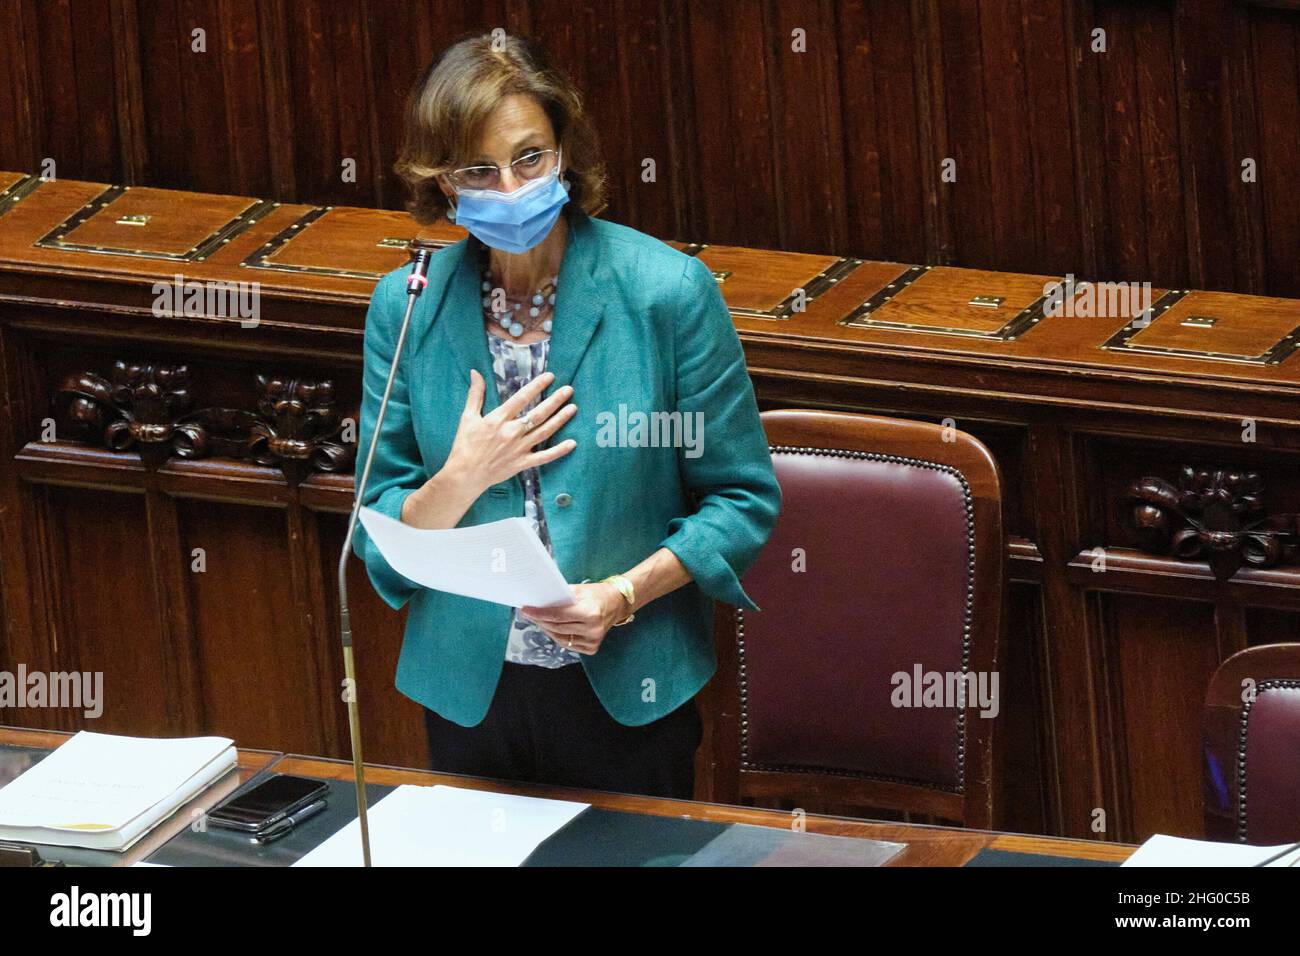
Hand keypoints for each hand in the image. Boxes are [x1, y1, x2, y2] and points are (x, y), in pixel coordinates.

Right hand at [445, 369, 577, 493]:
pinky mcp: (522, 463)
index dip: (537, 385)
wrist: (465, 475)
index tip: (550, 376)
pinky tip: (572, 443)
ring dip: (560, 419)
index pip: (522, 398)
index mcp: (498, 419)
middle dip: (555, 400)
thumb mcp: (468, 417)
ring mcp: (519, 449)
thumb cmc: (465, 445)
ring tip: (573, 408)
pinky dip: (559, 451)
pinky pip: (544, 457)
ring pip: (544, 431)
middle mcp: (511, 432)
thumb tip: (475, 373)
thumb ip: (475, 394)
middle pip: (538, 413)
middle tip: (568, 390)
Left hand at [520, 582, 631, 655]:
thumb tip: (540, 600)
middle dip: (540, 620)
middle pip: (557, 627)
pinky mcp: (592, 648)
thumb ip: (561, 596)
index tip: (526, 609)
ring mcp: (593, 641)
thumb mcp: (580, 590)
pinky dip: (558, 636)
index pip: (557, 615)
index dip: (539, 613)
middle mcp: (593, 629)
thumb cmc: (598, 594)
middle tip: (528, 613)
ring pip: (560, 638)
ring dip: (546, 629)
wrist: (617, 603)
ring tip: (538, 620)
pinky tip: (552, 628)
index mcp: (590, 613)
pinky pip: (568, 644)